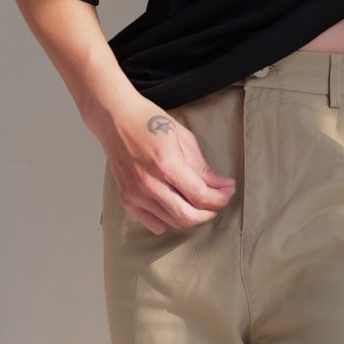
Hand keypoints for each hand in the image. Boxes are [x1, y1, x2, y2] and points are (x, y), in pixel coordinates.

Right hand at [101, 96, 235, 233]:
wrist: (115, 119)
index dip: (221, 198)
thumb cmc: (148, 122)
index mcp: (165, 163)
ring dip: (191, 215)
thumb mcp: (182, 137)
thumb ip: (202, 166)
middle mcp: (148, 183)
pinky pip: (155, 223)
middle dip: (210, 212)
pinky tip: (176, 205)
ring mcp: (135, 194)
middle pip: (188, 216)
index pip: (200, 196)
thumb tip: (221, 185)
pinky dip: (170, 220)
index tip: (228, 191)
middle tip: (218, 201)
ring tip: (198, 200)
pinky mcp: (127, 200)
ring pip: (173, 222)